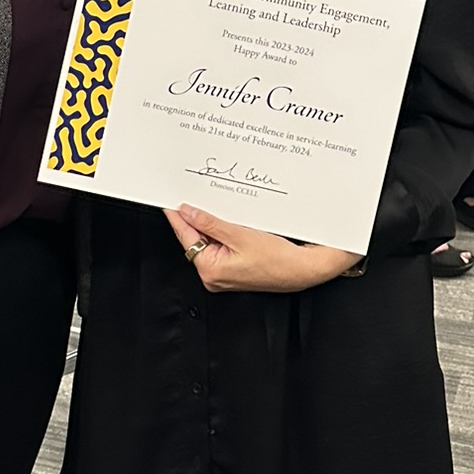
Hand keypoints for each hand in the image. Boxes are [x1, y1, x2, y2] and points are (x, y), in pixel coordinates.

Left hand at [165, 204, 359, 293]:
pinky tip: (226, 220)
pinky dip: (222, 232)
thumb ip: (211, 223)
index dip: (178, 217)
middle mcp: (214, 275)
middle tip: (191, 197)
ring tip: (214, 207)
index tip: (170, 202)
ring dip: (211, 225)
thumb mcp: (241, 235)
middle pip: (196, 240)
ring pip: (209, 242)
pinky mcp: (233, 268)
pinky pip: (221, 246)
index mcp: (210, 270)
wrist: (303, 270)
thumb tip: (189, 212)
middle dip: (196, 219)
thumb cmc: (279, 260)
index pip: (187, 237)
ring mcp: (223, 274)